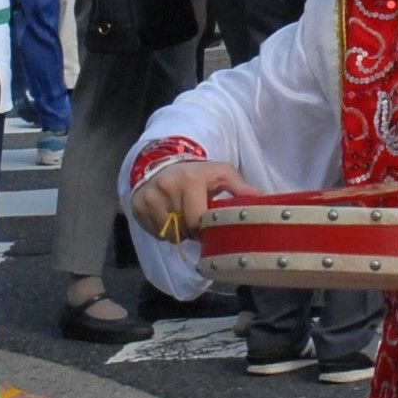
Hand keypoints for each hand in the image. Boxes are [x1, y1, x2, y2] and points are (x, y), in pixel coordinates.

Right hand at [127, 156, 248, 243]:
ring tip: (181, 216)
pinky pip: (154, 232)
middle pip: (183, 229)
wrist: (163, 163)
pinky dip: (163, 230)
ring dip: (178, 231)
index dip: (205, 229)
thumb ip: (240, 187)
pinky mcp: (136, 206)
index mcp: (189, 180)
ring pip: (168, 233)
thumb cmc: (197, 172)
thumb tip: (261, 198)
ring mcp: (148, 197)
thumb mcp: (220, 173)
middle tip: (195, 220)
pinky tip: (168, 216)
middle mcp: (166, 187)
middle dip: (192, 230)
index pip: (197, 221)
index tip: (208, 225)